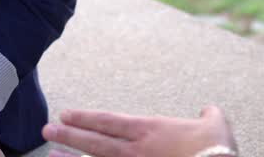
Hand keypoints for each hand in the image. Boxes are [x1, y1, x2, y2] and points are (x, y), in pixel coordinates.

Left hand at [42, 105, 235, 156]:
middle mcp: (137, 150)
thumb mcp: (216, 125)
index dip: (86, 117)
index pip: (109, 121)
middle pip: (95, 141)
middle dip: (69, 135)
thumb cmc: (217, 150)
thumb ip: (208, 115)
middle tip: (46, 130)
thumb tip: (208, 111)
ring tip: (51, 155)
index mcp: (150, 130)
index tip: (66, 114)